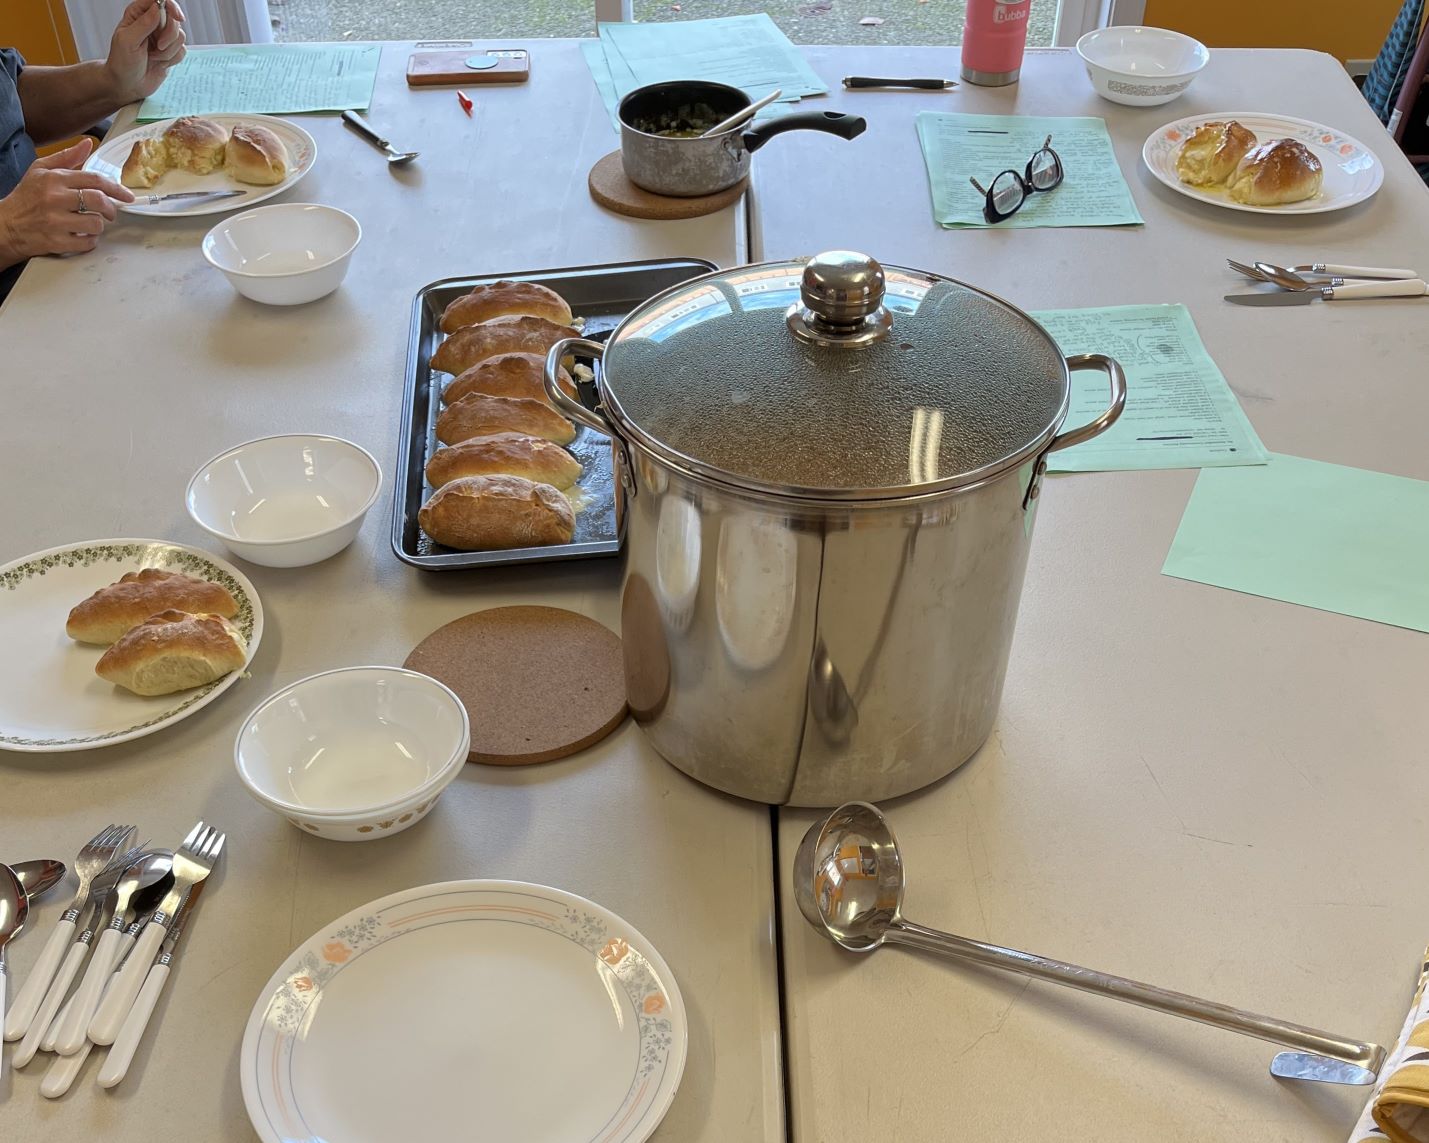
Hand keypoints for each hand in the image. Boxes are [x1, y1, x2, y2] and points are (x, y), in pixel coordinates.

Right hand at [0, 140, 135, 262]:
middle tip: (110, 212)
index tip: (127, 195)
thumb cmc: (26, 197)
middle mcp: (54, 198)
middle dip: (111, 208)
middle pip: (98, 200)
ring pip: (96, 223)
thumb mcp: (41, 170)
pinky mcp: (56, 241)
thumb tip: (87, 144)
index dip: (116, 188)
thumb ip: (67, 158)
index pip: (94, 180)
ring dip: (98, 225)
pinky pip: (87, 242)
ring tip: (89, 223)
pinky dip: (90, 240)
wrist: (7, 225)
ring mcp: (55, 221)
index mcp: (54, 179)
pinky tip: (82, 235)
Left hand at [105, 0, 187, 104]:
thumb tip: (158, 8)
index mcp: (137, 14)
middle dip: (169, 35)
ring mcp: (162, 37)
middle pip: (173, 18)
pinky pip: (182, 51)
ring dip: (169, 50)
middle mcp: (151, 23)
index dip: (171, 6)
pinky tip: (159, 63)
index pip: (158, 0)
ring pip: (180, 36)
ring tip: (154, 56)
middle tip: (158, 46)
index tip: (178, 17)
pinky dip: (172, 59)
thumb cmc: (122, 62)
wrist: (127, 85)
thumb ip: (144, 23)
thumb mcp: (128, 41)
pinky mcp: (170, 51)